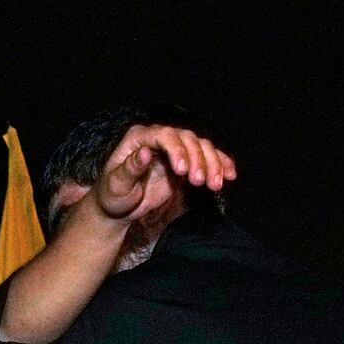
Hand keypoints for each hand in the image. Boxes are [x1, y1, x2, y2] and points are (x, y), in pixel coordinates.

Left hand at [92, 124, 235, 223]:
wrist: (119, 207)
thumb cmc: (112, 195)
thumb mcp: (115, 185)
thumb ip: (129, 169)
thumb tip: (145, 152)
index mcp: (139, 138)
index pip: (164, 135)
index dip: (177, 150)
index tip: (182, 171)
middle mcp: (159, 138)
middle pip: (188, 139)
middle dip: (198, 160)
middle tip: (200, 182)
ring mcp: (174, 149)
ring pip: (201, 147)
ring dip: (213, 164)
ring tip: (216, 185)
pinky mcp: (185, 161)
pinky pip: (207, 158)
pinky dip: (221, 164)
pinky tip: (230, 175)